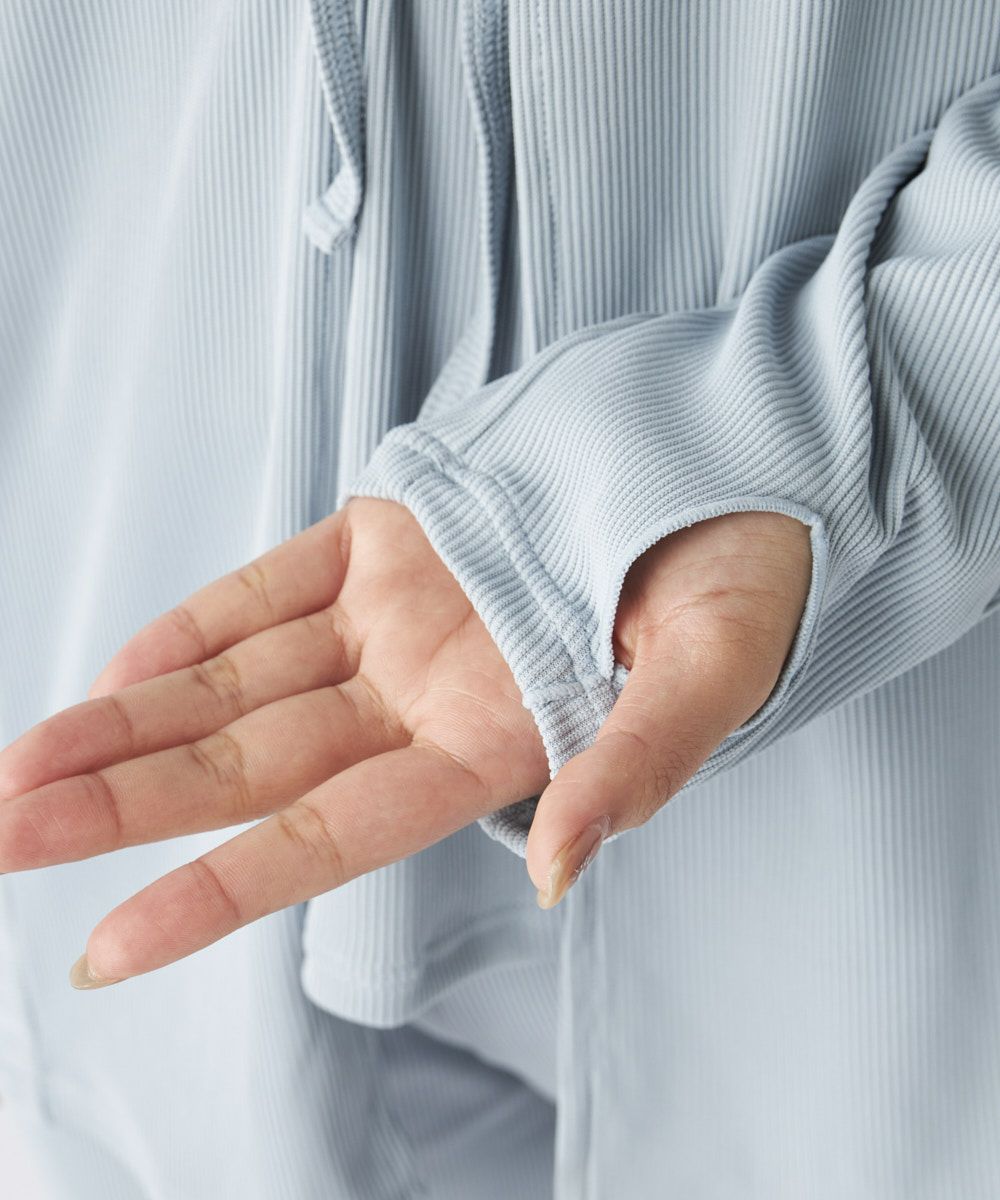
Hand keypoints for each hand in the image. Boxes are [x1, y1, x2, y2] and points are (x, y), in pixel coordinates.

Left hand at [0, 498, 809, 987]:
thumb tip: (555, 866)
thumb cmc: (748, 572)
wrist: (735, 463)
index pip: (332, 835)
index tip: (108, 946)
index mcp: (496, 741)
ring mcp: (396, 616)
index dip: (219, 892)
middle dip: (124, 805)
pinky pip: (270, 591)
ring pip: (238, 685)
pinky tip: (122, 669)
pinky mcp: (385, 538)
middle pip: (250, 766)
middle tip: (3, 831)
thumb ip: (636, 768)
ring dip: (130, 723)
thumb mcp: (717, 672)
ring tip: (23, 766)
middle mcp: (426, 692)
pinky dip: (197, 628)